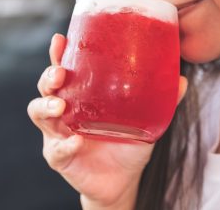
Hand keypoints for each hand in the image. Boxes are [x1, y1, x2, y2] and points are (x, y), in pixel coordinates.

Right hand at [28, 33, 187, 208]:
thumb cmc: (127, 143)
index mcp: (81, 96)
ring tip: (60, 106)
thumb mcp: (145, 119)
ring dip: (46, 107)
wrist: (122, 179)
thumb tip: (180, 79)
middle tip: (60, 73)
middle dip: (48, 77)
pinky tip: (76, 141)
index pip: (64, 70)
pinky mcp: (60, 156)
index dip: (58, 55)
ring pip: (38, 113)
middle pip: (46, 88)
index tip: (60, 40)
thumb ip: (159, 100)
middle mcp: (64, 111)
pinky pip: (56, 150)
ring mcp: (58, 134)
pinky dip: (64, 145)